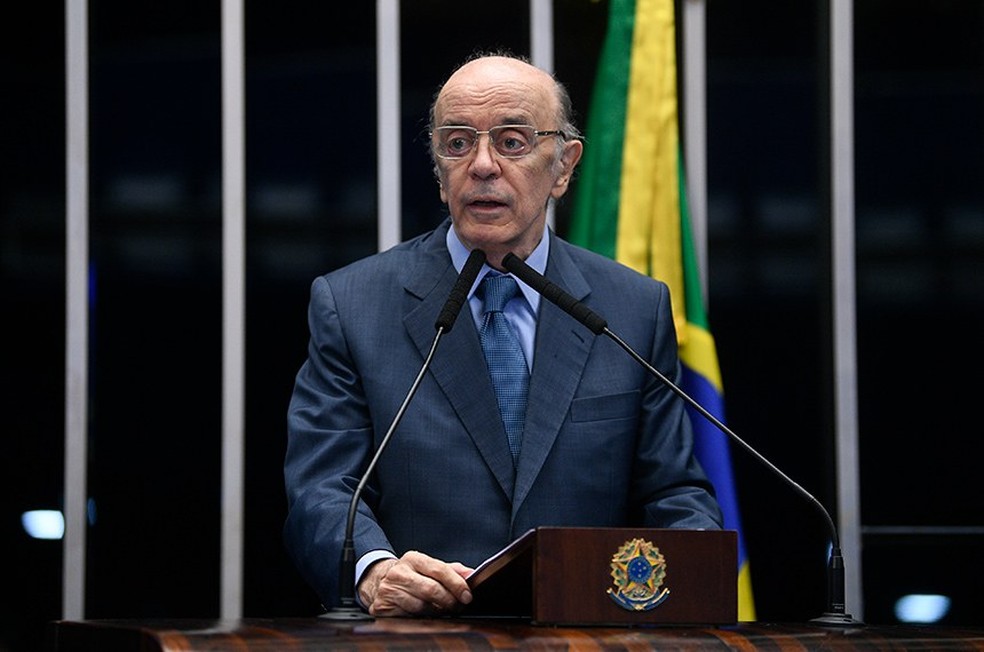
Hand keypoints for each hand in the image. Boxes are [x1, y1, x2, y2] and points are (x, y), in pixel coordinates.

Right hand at [357, 550, 473, 616]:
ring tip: (442, 610)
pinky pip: (408, 617)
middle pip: (431, 590)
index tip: (467, 595)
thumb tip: (471, 574)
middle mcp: (398, 572)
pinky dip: (421, 618)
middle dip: (449, 601)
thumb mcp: (428, 567)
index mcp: (413, 559)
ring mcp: (389, 590)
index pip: (439, 570)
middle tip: (458, 606)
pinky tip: (425, 615)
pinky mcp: (382, 607)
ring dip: (436, 612)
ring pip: (421, 606)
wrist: (378, 581)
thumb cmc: (410, 575)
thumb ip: (451, 570)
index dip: (457, 584)